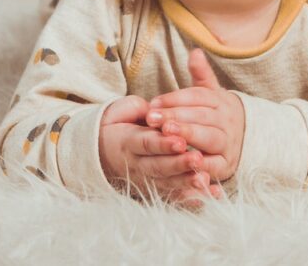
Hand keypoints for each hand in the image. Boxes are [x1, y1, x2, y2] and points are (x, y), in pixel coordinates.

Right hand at [98, 95, 215, 205]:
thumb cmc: (118, 124)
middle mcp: (136, 164)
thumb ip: (138, 109)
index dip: (163, 144)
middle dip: (178, 164)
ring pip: (166, 183)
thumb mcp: (122, 112)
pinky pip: (173, 195)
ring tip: (204, 179)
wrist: (101, 149)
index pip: (147, 143)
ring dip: (186, 182)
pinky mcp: (153, 188)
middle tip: (197, 159)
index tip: (181, 141)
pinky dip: (190, 198)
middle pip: (158, 166)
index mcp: (128, 142)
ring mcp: (145, 179)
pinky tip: (207, 196)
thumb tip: (153, 109)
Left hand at [146, 49, 244, 182]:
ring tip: (167, 134)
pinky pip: (214, 165)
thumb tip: (195, 52)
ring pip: (209, 138)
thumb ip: (201, 75)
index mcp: (221, 101)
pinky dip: (200, 165)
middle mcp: (227, 121)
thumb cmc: (216, 115)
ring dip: (188, 135)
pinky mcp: (227, 165)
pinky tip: (182, 162)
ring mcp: (229, 143)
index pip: (198, 97)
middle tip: (153, 118)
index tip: (154, 103)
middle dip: (177, 117)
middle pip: (202, 116)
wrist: (244, 141)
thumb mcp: (211, 94)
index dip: (175, 99)